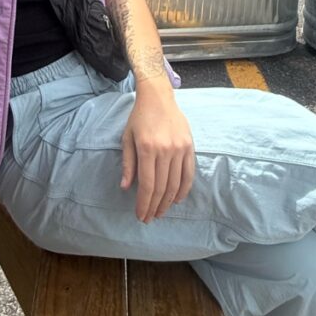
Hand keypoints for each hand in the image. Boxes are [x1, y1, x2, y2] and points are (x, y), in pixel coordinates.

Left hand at [120, 80, 195, 221]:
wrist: (158, 97)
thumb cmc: (139, 118)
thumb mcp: (127, 138)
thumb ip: (128, 164)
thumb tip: (126, 188)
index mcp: (147, 148)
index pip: (147, 184)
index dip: (144, 203)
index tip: (141, 215)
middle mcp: (165, 150)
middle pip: (162, 187)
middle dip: (154, 206)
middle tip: (149, 218)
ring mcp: (179, 149)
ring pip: (176, 184)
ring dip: (168, 202)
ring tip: (160, 212)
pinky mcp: (189, 147)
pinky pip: (188, 174)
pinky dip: (183, 190)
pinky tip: (176, 199)